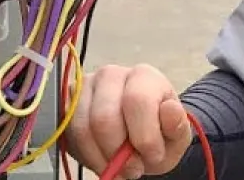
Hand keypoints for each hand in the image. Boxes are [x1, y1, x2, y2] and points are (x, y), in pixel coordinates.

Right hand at [66, 64, 193, 178]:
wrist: (139, 136)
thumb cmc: (157, 132)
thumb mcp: (176, 135)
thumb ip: (176, 125)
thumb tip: (170, 109)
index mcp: (143, 76)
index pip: (137, 100)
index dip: (144, 136)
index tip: (152, 156)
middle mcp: (111, 75)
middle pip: (104, 117)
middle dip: (118, 152)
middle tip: (132, 169)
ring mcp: (84, 87)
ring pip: (82, 128)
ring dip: (101, 157)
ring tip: (118, 168)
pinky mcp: (67, 104)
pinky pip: (68, 134)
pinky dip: (85, 155)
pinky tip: (102, 160)